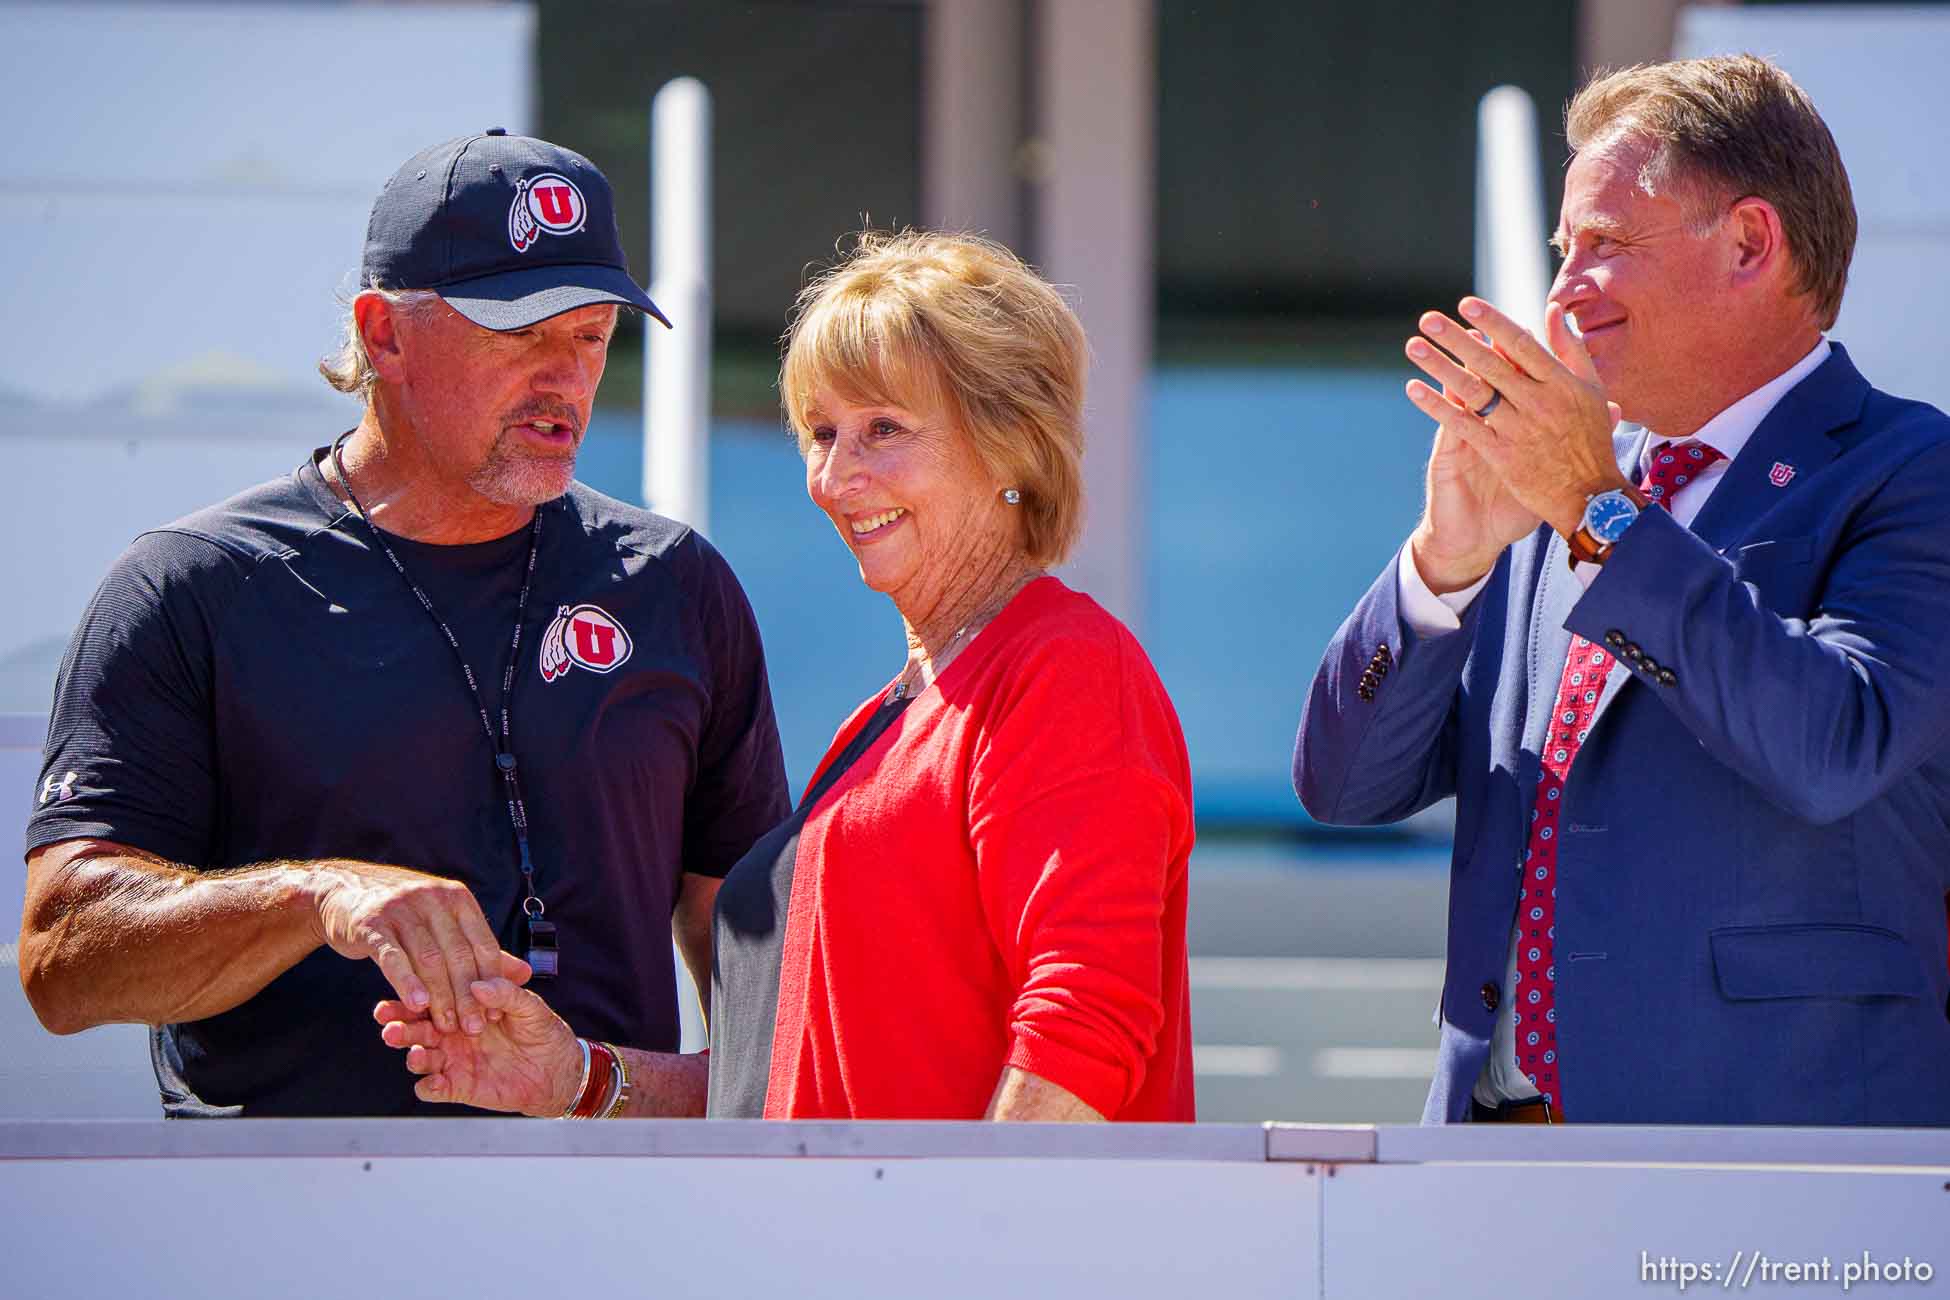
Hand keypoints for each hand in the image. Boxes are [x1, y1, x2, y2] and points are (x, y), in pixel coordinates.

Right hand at [309, 861, 528, 1036]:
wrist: (345, 893)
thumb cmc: (404, 916)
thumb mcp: (445, 924)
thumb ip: (482, 950)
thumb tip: (526, 974)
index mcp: (457, 899)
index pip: (482, 944)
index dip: (491, 981)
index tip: (496, 1014)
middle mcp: (433, 899)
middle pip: (457, 955)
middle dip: (468, 996)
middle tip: (474, 1028)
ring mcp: (402, 909)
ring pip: (429, 959)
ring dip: (440, 997)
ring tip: (448, 1028)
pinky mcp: (372, 924)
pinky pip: (393, 957)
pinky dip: (406, 982)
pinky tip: (417, 1006)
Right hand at [376, 977, 581, 1115]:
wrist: (558, 1068)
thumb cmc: (541, 1030)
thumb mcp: (528, 1006)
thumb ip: (504, 993)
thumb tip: (478, 985)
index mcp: (462, 1008)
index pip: (431, 1000)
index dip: (413, 996)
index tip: (403, 992)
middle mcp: (450, 1034)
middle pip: (416, 1029)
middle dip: (401, 1027)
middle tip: (391, 1026)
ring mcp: (452, 1061)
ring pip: (420, 1057)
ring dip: (412, 1055)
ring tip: (416, 1054)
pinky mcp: (458, 1086)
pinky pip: (433, 1089)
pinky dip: (429, 1087)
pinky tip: (434, 1082)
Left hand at [1404, 297, 1628, 539]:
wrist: (1591, 498)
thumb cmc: (1591, 438)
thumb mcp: (1592, 389)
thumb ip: (1570, 348)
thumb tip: (1551, 309)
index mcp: (1562, 383)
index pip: (1522, 345)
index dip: (1493, 323)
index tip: (1466, 304)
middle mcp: (1540, 402)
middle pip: (1491, 364)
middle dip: (1458, 339)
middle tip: (1428, 319)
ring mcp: (1519, 429)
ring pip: (1473, 392)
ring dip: (1441, 367)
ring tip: (1414, 347)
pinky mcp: (1502, 455)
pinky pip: (1464, 425)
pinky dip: (1438, 406)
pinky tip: (1414, 389)